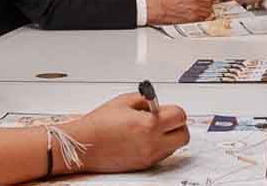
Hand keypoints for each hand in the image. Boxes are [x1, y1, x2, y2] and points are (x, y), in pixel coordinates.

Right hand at [65, 93, 188, 173]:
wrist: (83, 146)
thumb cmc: (98, 124)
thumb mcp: (124, 101)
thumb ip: (145, 99)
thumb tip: (157, 102)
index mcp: (149, 125)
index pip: (180, 116)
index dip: (173, 110)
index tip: (165, 108)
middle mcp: (152, 143)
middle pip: (183, 136)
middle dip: (177, 126)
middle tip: (165, 119)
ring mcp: (149, 156)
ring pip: (174, 147)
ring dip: (168, 137)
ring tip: (150, 129)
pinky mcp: (143, 165)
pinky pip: (161, 155)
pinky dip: (158, 146)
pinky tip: (143, 138)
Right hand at [147, 0, 215, 23]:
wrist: (162, 9)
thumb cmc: (170, 0)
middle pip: (210, 2)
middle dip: (209, 4)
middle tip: (205, 5)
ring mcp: (196, 9)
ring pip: (209, 11)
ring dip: (206, 11)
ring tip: (200, 10)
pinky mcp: (193, 18)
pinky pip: (204, 18)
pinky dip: (203, 17)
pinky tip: (198, 15)